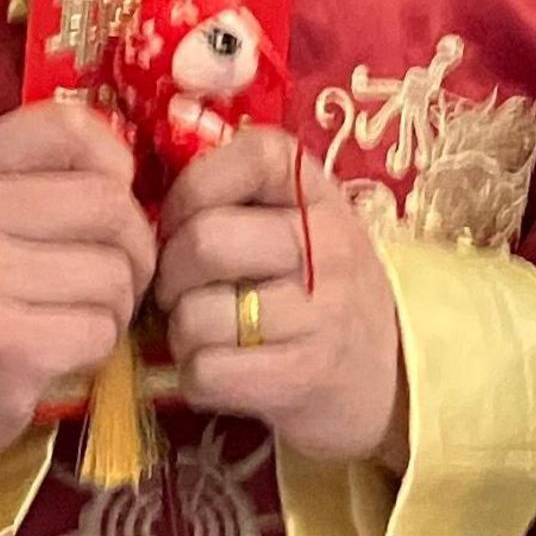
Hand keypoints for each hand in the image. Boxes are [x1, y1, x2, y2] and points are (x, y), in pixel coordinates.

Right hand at [0, 100, 156, 469]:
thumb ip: (40, 175)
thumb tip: (130, 168)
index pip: (69, 128)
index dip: (113, 164)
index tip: (109, 197)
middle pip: (111, 205)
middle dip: (132, 248)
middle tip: (109, 274)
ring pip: (116, 275)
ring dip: (114, 306)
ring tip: (72, 315)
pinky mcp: (5, 346)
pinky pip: (100, 331)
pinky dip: (95, 348)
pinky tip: (58, 351)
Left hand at [153, 126, 401, 464]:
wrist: (390, 372)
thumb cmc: (318, 287)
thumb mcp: (300, 222)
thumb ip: (238, 200)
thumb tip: (144, 213)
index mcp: (318, 194)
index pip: (250, 157)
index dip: (192, 189)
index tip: (182, 223)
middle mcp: (328, 246)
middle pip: (205, 242)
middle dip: (171, 273)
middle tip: (180, 291)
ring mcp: (321, 314)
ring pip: (196, 315)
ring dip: (181, 332)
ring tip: (205, 334)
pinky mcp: (304, 377)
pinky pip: (207, 372)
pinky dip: (196, 376)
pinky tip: (220, 370)